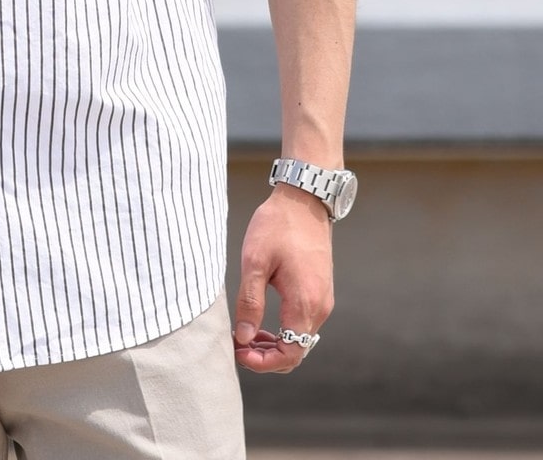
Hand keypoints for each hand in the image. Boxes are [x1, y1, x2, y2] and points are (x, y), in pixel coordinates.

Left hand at [233, 184, 334, 373]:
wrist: (303, 199)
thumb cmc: (277, 226)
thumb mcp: (255, 261)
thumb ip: (250, 302)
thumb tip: (245, 338)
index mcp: (304, 303)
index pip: (290, 354)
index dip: (263, 363)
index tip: (239, 352)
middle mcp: (320, 307)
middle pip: (296, 352)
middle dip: (266, 357)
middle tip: (238, 345)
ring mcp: (323, 299)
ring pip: (300, 339)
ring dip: (275, 344)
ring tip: (246, 335)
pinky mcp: (320, 290)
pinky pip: (303, 323)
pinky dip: (284, 330)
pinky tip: (262, 321)